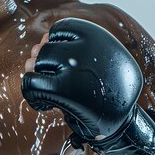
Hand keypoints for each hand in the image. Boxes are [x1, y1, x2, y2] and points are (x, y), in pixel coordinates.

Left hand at [21, 18, 154, 154]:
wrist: (122, 125)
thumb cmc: (104, 91)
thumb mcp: (94, 60)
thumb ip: (69, 46)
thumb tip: (42, 40)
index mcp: (98, 36)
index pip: (60, 29)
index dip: (54, 44)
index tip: (59, 60)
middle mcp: (89, 48)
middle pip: (46, 48)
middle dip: (40, 62)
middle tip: (46, 77)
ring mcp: (78, 68)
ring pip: (38, 62)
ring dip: (35, 76)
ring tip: (46, 90)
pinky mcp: (66, 89)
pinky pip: (32, 84)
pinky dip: (31, 94)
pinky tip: (44, 103)